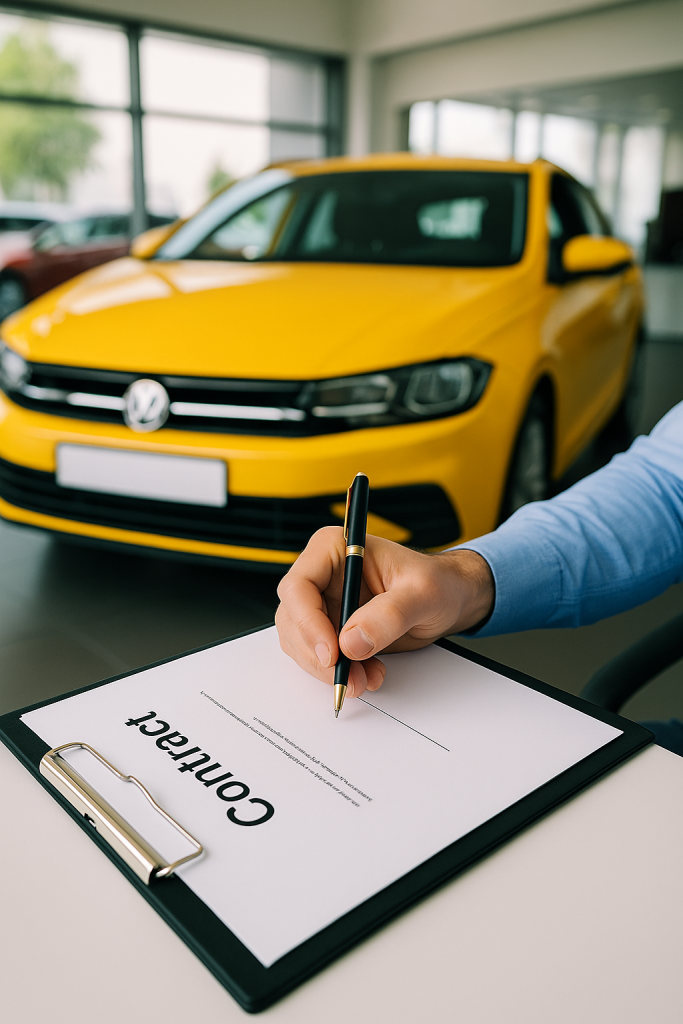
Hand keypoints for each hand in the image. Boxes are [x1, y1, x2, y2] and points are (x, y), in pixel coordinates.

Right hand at [275, 528, 493, 698]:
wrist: (451, 599)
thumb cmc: (439, 582)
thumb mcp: (423, 593)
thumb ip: (390, 614)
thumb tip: (352, 642)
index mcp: (335, 549)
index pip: (298, 586)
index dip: (308, 622)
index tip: (332, 653)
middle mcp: (322, 575)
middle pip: (293, 619)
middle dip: (317, 654)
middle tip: (348, 676)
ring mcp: (324, 604)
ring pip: (300, 643)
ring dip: (327, 669)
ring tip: (365, 678)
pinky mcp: (332, 629)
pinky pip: (319, 657)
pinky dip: (338, 673)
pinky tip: (368, 675)